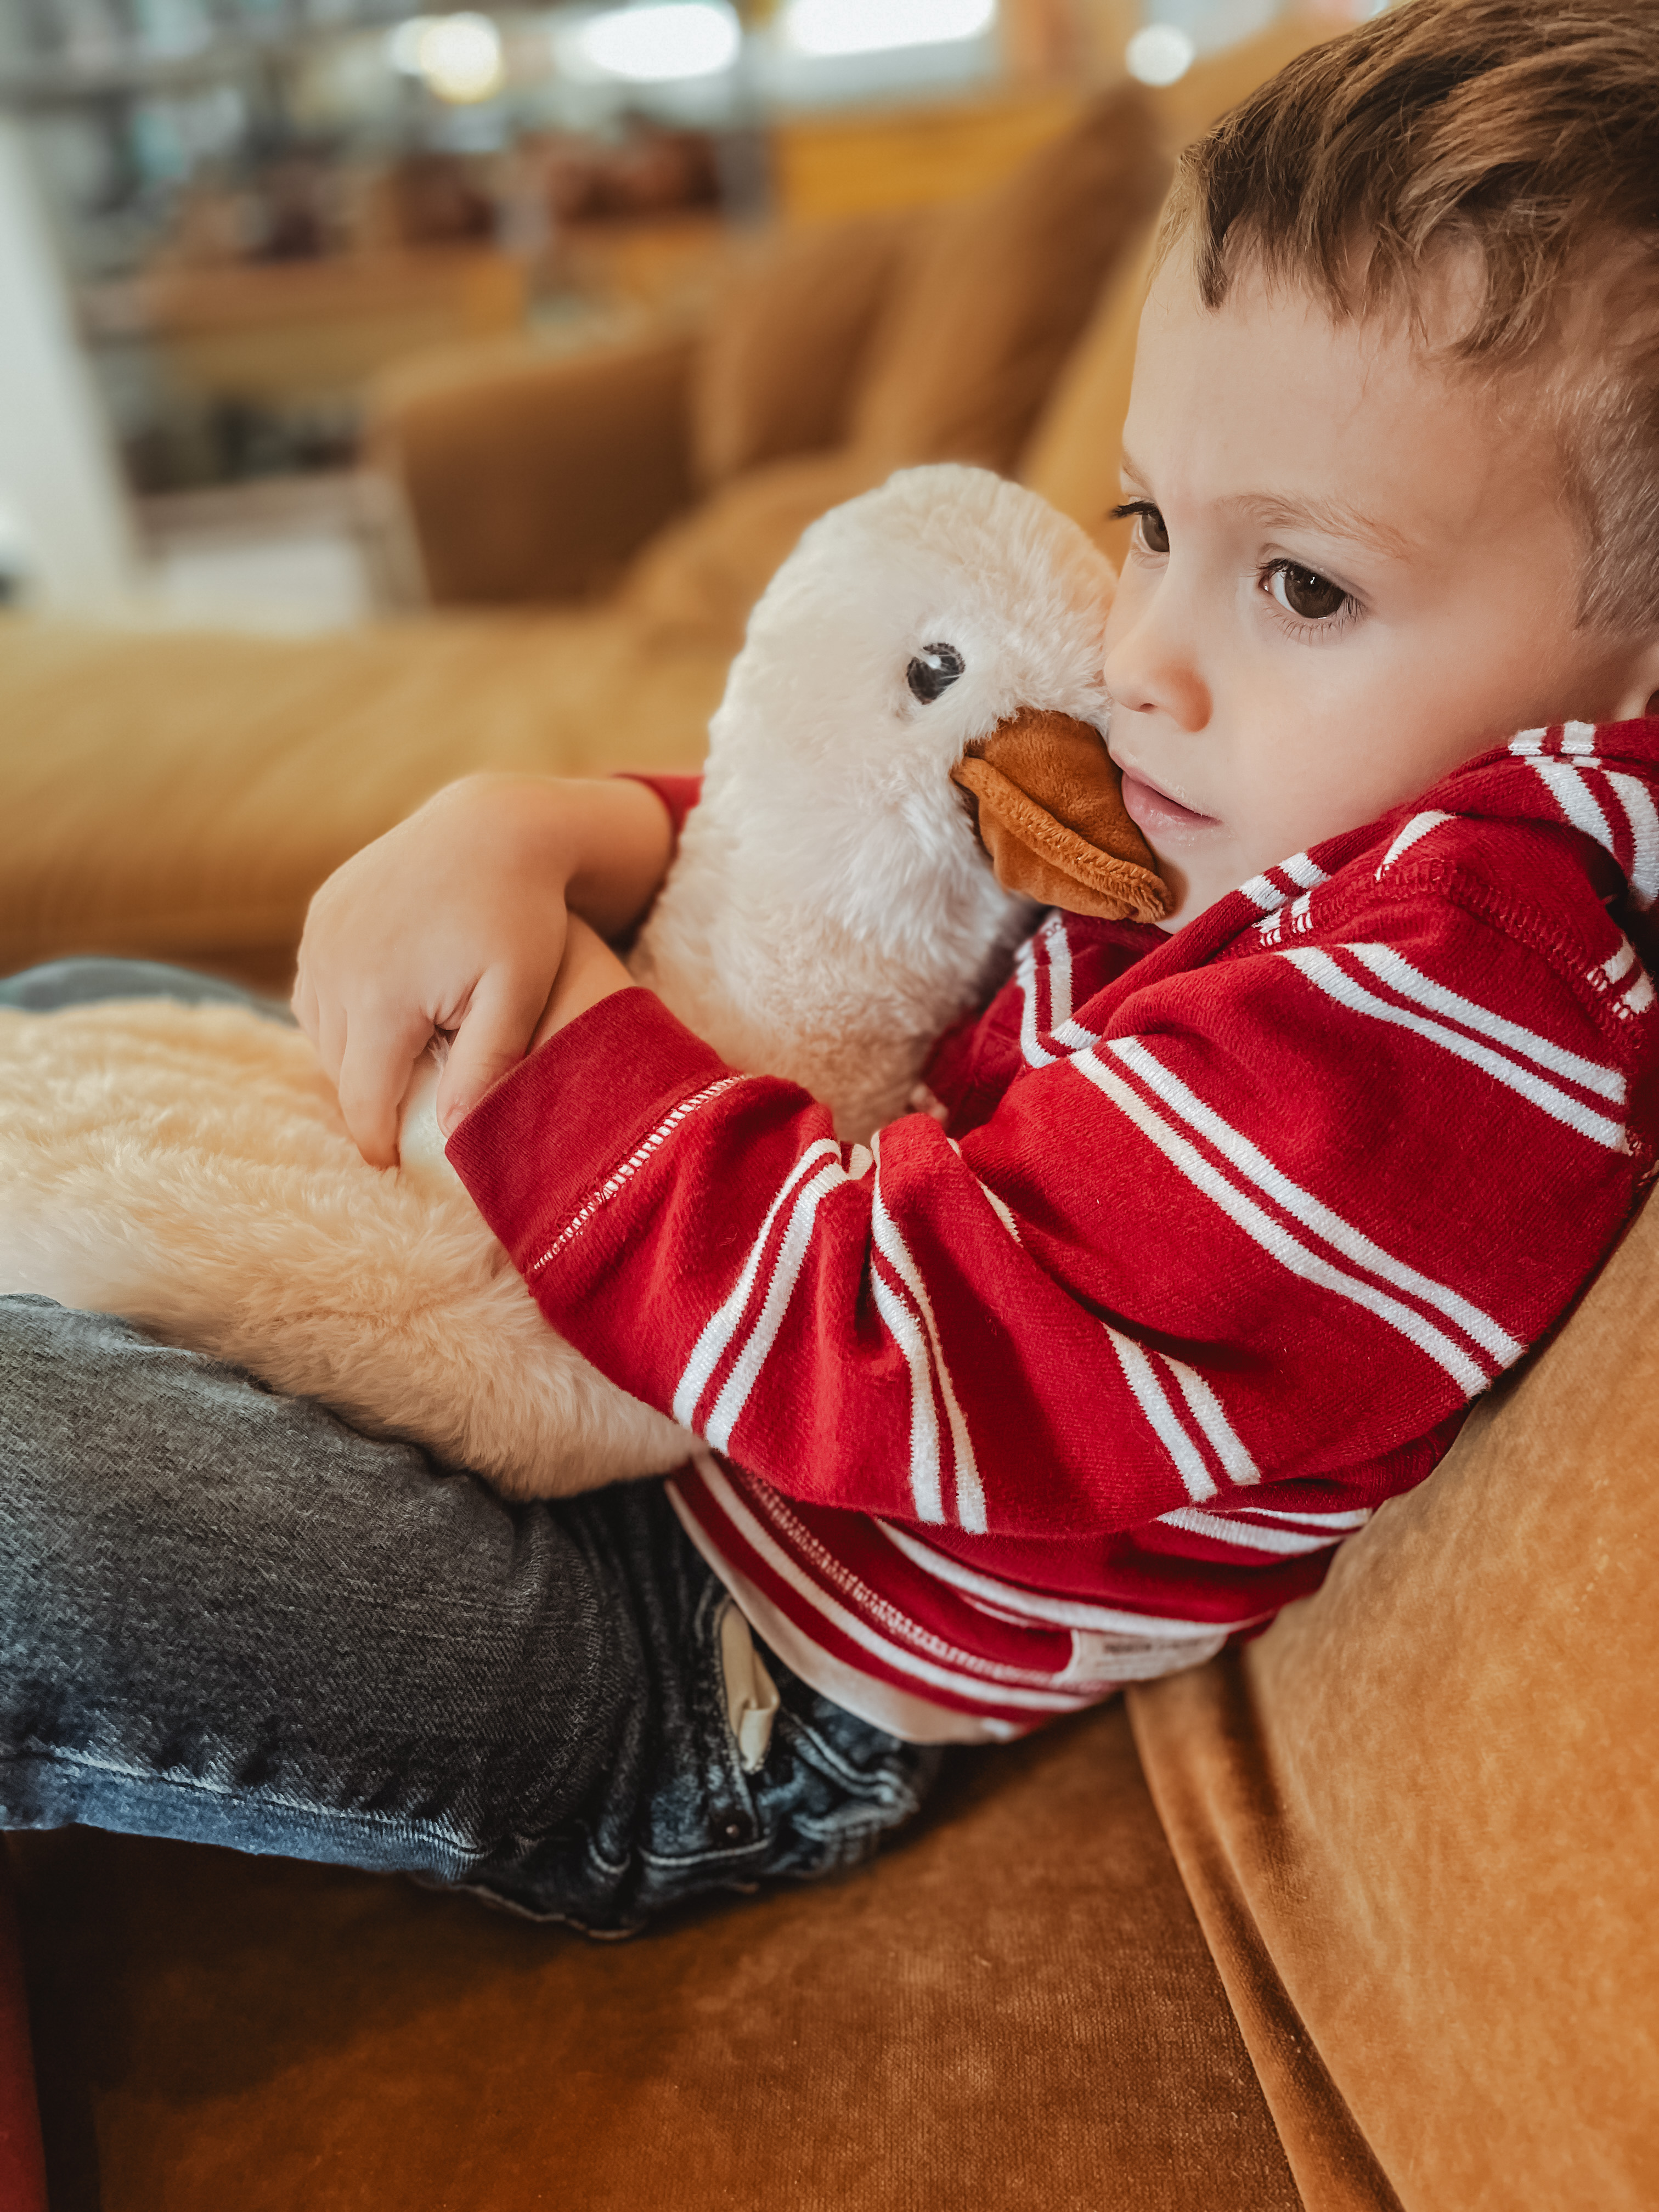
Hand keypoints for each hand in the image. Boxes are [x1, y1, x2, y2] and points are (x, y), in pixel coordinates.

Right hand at [293, 776, 671, 1164]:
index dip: (378, 1143)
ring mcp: (322, 933)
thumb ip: (485, 1067)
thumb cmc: (522, 915)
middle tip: (399, 1128)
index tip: (395, 1169)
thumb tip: (451, 1138)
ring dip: (351, 1058)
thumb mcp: (517, 995)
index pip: (363, 1100)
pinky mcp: (322, 910)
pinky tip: (377, 1024)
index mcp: (381, 997)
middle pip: (339, 1068)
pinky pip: (315, 984)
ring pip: (320, 1029)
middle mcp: (335, 965)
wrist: (499, 825)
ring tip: (393, 1077)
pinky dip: (340, 1012)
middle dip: (367, 1101)